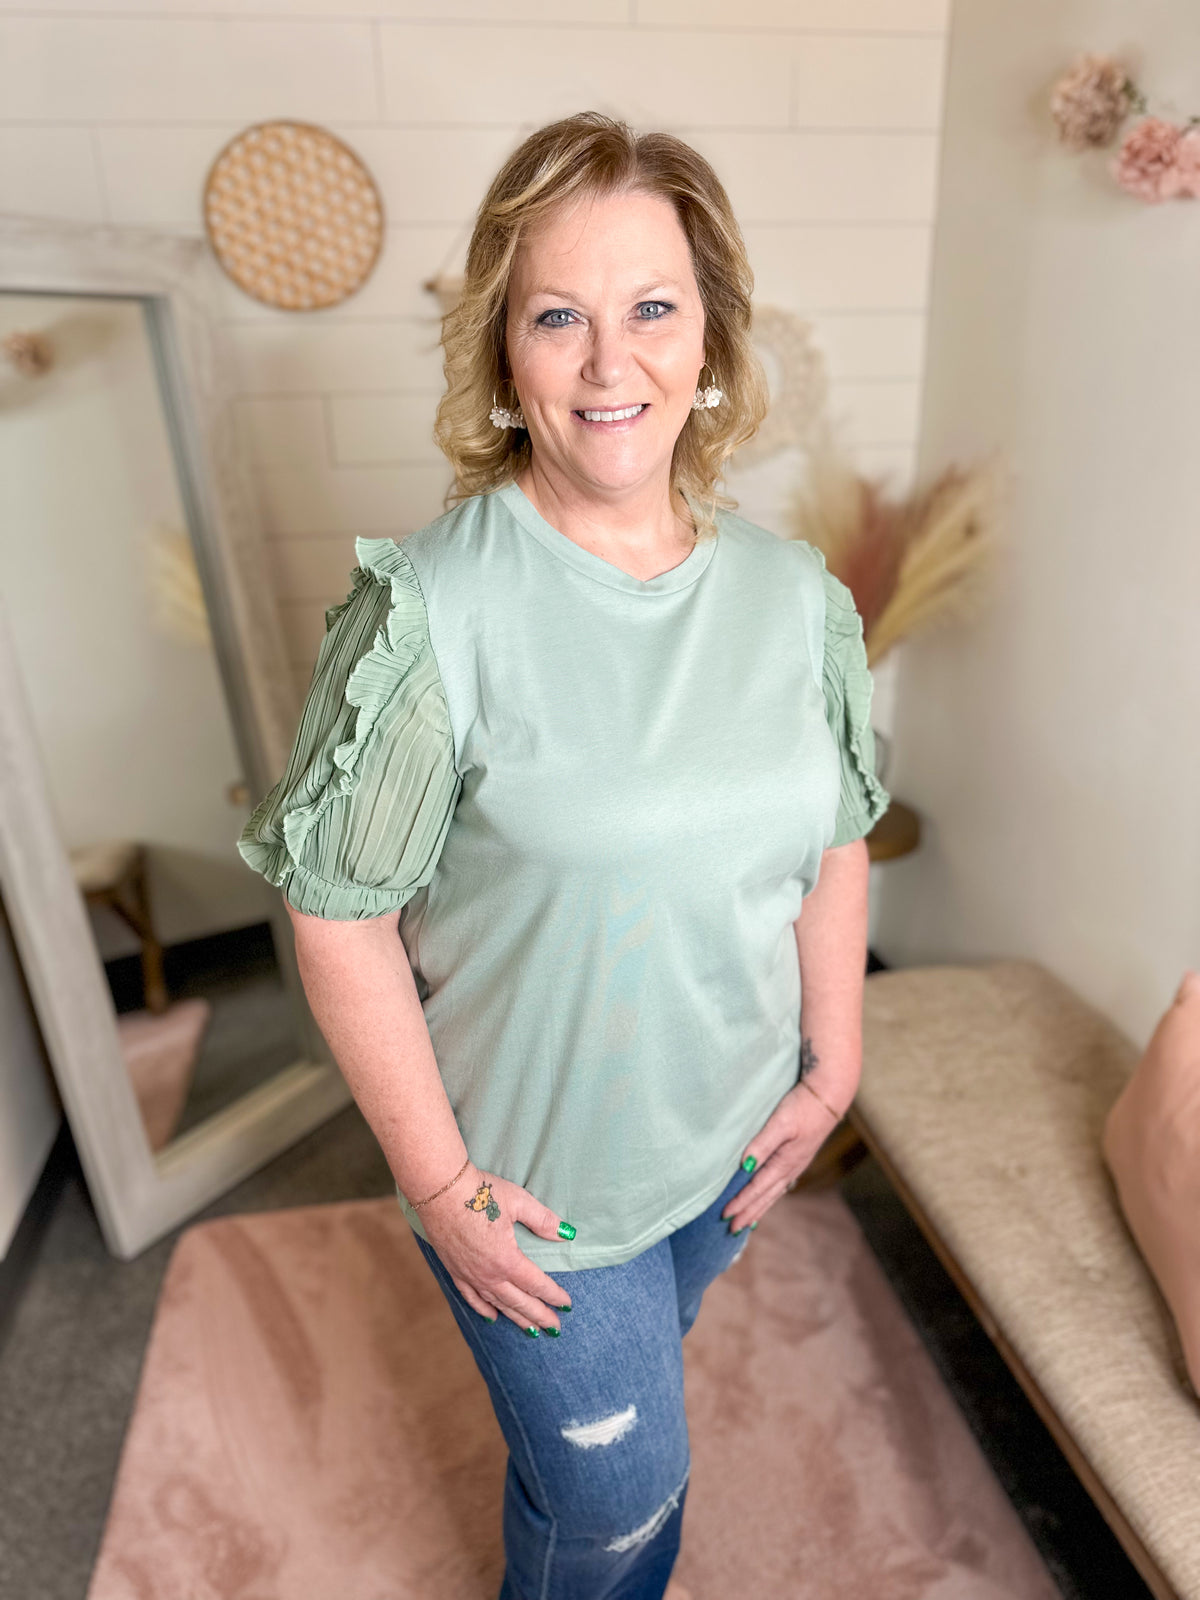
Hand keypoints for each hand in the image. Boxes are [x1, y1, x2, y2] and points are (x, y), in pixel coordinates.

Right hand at [418, 1164, 574, 1333]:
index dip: (553, 1295)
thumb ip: (543, 1220)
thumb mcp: (518, 1201)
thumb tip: (566, 1233)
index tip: (567, 1304)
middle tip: (555, 1328)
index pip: (536, 1284)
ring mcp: (470, 1275)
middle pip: (519, 1301)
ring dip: (516, 1317)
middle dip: (539, 1315)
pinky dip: (483, 1309)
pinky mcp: (454, 1270)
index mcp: (507, 1260)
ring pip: (497, 1303)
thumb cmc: (480, 1192)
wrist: (439, 1190)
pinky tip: (492, 1317)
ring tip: (531, 1330)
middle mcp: (489, 1274)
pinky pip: (471, 1297)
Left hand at [721, 1082, 842, 1232]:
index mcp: (785, 1162)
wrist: (829, 1095)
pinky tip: (768, 1196)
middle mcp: (791, 1168)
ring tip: (748, 1221)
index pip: (757, 1188)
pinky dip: (771, 1195)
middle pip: (766, 1196)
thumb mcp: (781, 1122)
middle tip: (732, 1229)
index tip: (725, 1216)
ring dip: (760, 1207)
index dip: (741, 1203)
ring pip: (774, 1192)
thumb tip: (744, 1166)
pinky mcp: (798, 1156)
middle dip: (749, 1213)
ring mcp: (796, 1164)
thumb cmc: (803, 1106)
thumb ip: (762, 1144)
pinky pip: (781, 1183)